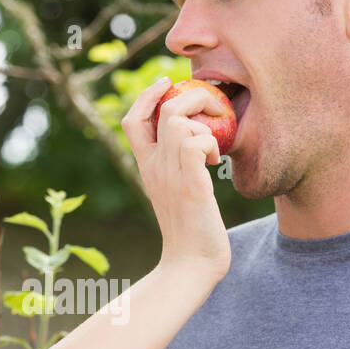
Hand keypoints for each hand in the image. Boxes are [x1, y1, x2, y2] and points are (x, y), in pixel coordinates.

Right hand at [122, 77, 230, 280]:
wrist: (190, 265)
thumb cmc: (191, 232)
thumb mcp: (178, 193)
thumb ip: (180, 169)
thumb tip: (198, 149)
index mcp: (147, 167)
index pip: (133, 120)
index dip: (148, 95)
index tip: (167, 84)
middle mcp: (154, 167)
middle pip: (161, 108)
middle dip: (190, 95)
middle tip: (213, 106)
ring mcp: (170, 175)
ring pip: (177, 118)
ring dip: (204, 118)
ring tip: (215, 142)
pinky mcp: (190, 185)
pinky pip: (194, 142)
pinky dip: (210, 142)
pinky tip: (215, 161)